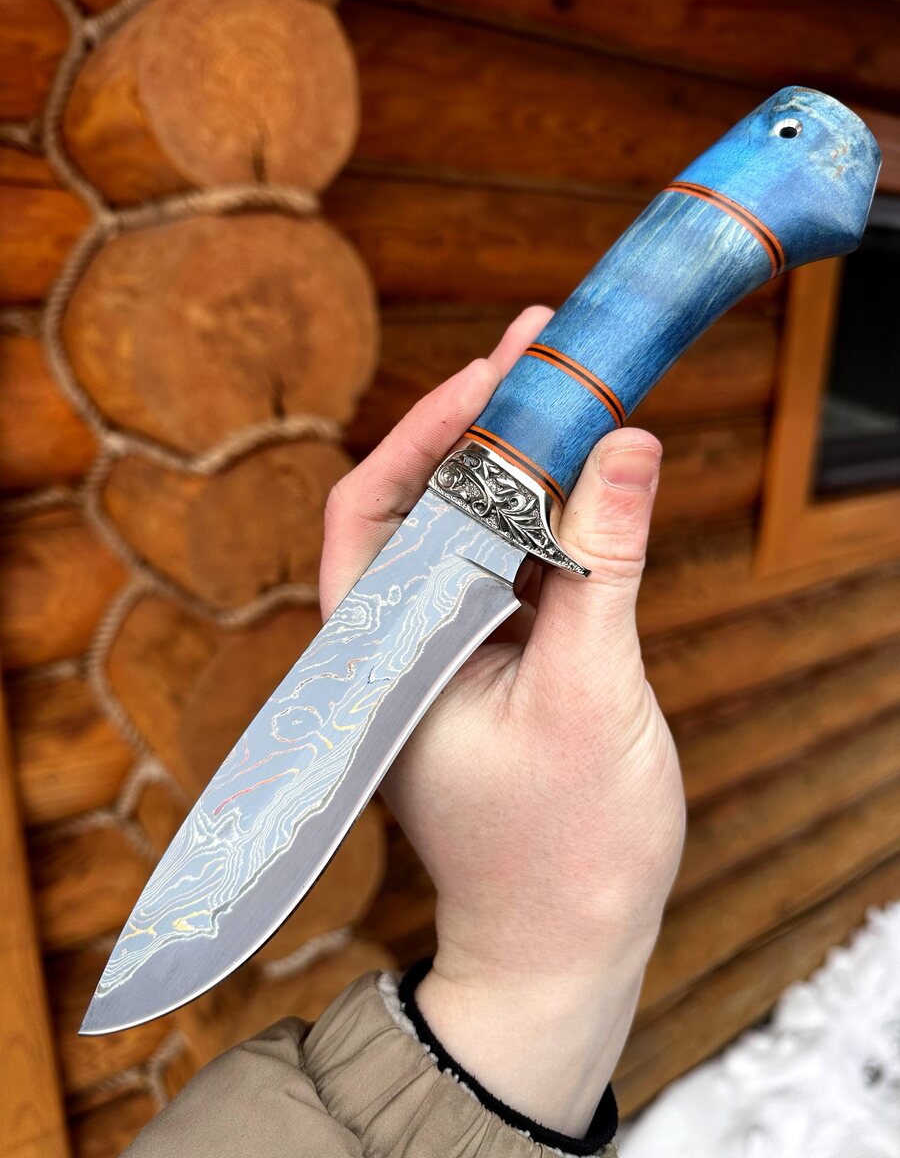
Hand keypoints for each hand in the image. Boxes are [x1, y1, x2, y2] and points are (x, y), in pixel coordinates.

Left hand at [320, 307, 685, 1135]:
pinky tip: (590, 477)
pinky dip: (548, 521)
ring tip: (578, 393)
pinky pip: (512, 571)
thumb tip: (627, 447)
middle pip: (425, 503)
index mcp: (383, 656)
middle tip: (547, 350)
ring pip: (472, 531)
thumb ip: (603, 566)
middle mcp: (401, 645)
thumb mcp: (587, 693)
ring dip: (522, 466)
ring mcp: (447, 653)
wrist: (562, 947)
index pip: (375, 508)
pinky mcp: (493, 665)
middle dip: (483, 425)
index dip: (430, 427)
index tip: (499, 369)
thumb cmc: (562, 849)